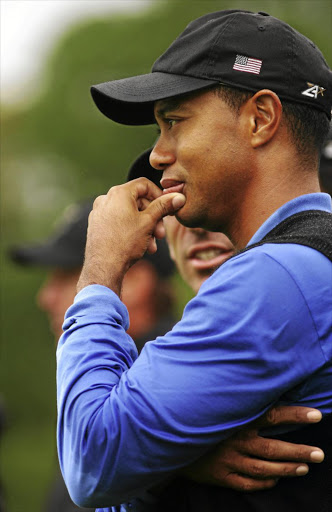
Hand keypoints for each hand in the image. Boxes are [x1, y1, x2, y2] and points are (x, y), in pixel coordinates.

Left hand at [77, 178, 184, 294]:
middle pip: (137, 201)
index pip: (144, 184)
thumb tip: (179, 197)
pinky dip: (132, 231)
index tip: (168, 208)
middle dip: (153, 217)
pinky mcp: (97, 226)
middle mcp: (106, 199)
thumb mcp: (149, 222)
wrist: (104, 267)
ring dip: (145, 228)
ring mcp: (99, 213)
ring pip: (129, 214)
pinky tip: (140, 246)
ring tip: (152, 245)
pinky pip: (119, 223)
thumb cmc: (126, 242)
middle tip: (161, 234)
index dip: (159, 195)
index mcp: (118, 193)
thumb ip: (164, 206)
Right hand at [180, 406, 323, 491]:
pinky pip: (248, 484)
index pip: (272, 415)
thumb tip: (263, 380)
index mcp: (236, 419)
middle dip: (299, 452)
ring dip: (287, 469)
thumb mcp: (217, 402)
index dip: (296, 415)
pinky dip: (265, 483)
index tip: (317, 415)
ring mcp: (228, 460)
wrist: (168, 436)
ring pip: (264, 469)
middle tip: (320, 454)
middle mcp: (235, 440)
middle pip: (274, 449)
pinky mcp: (220, 476)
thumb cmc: (197, 414)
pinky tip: (276, 480)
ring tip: (305, 467)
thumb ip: (238, 396)